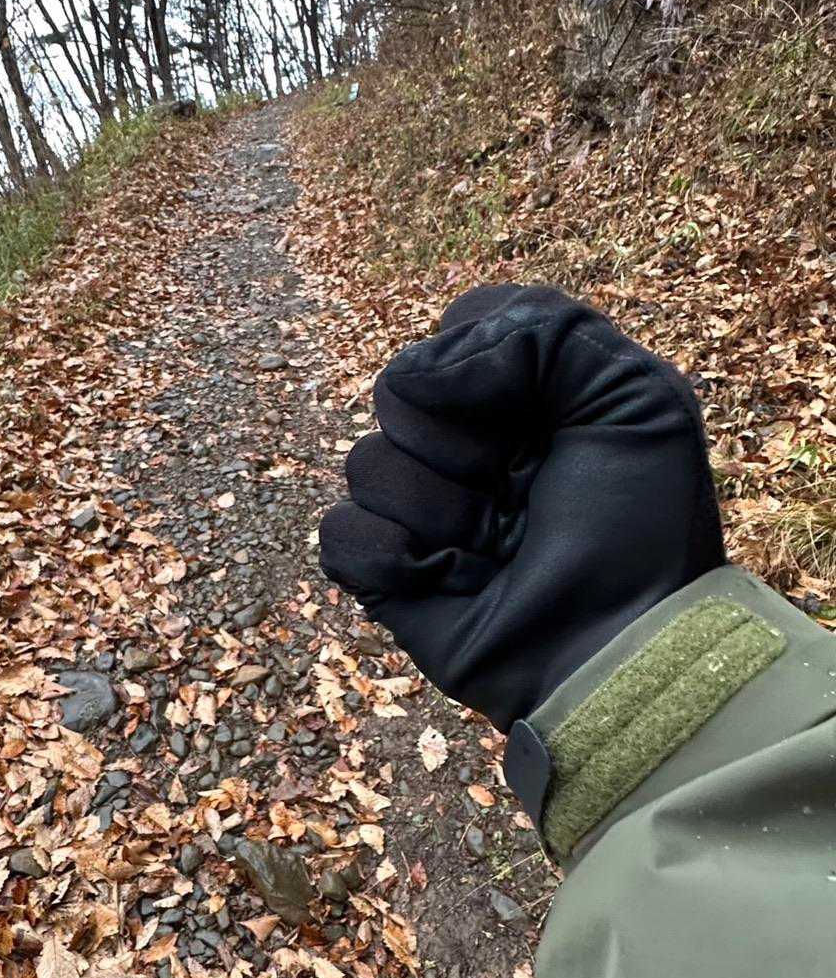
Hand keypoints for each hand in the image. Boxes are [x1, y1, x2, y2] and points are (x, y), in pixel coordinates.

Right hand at [319, 285, 723, 731]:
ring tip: (498, 551)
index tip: (548, 420)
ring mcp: (419, 508)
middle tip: (522, 494)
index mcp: (520, 396)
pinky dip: (394, 556)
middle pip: (397, 390)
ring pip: (366, 462)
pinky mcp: (384, 572)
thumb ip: (541, 329)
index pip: (456, 328)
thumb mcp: (635, 395)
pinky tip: (453, 582)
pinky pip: (339, 532)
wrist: (622, 649)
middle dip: (464, 446)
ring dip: (443, 513)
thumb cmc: (639, 530)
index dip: (489, 367)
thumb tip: (417, 371)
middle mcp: (463, 445)